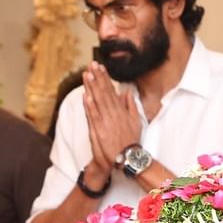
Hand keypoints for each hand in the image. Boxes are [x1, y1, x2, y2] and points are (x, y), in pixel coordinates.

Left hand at [82, 61, 141, 176]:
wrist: (126, 157)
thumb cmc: (130, 140)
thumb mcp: (135, 121)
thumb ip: (131, 106)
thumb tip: (127, 92)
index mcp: (121, 110)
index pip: (111, 91)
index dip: (105, 78)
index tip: (100, 67)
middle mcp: (113, 114)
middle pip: (104, 93)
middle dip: (97, 78)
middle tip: (91, 65)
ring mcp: (106, 122)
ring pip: (98, 101)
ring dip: (92, 88)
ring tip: (87, 75)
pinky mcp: (100, 130)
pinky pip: (94, 116)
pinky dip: (90, 106)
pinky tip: (86, 96)